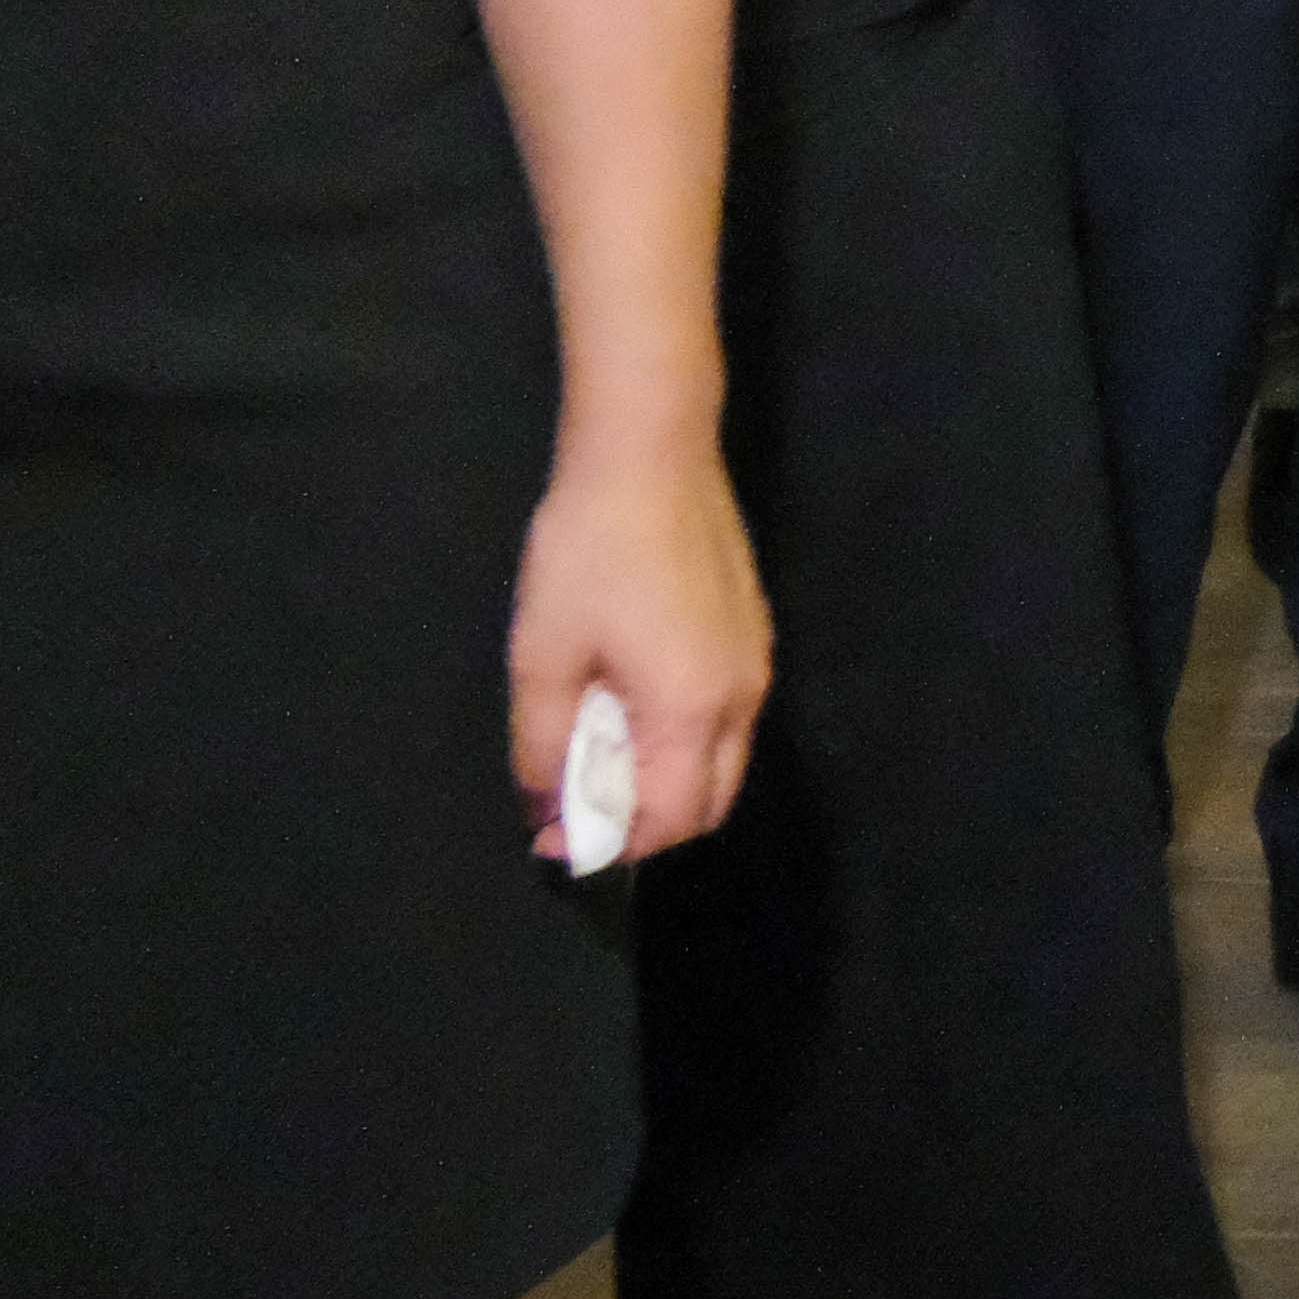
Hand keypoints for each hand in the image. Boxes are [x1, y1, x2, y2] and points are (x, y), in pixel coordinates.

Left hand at [509, 437, 769, 859]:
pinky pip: (726, 718)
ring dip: (665, 781)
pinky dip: (682, 741)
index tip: (553, 839)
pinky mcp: (753, 632)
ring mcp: (756, 663)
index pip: (668, 819)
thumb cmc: (589, 553)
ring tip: (597, 751)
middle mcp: (741, 698)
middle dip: (645, 825)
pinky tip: (630, 700)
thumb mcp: (542, 655)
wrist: (652, 452)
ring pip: (723, 760)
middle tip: (579, 807)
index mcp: (691, 711)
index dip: (610, 846)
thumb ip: (543, 745)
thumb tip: (545, 806)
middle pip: (710, 803)